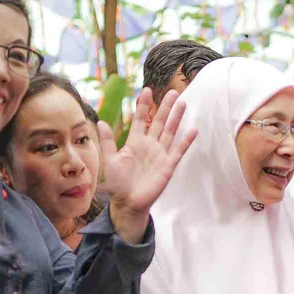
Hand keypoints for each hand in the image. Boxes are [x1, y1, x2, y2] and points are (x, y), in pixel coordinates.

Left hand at [102, 88, 195, 242]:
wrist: (127, 202)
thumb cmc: (118, 183)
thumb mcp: (110, 160)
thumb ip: (108, 141)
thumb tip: (101, 122)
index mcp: (135, 142)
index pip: (142, 119)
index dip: (144, 105)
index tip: (147, 90)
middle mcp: (150, 145)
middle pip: (160, 122)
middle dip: (166, 107)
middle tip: (173, 91)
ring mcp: (160, 155)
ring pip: (170, 132)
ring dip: (176, 118)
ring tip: (183, 103)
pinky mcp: (168, 166)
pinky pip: (178, 151)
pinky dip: (185, 141)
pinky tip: (193, 130)